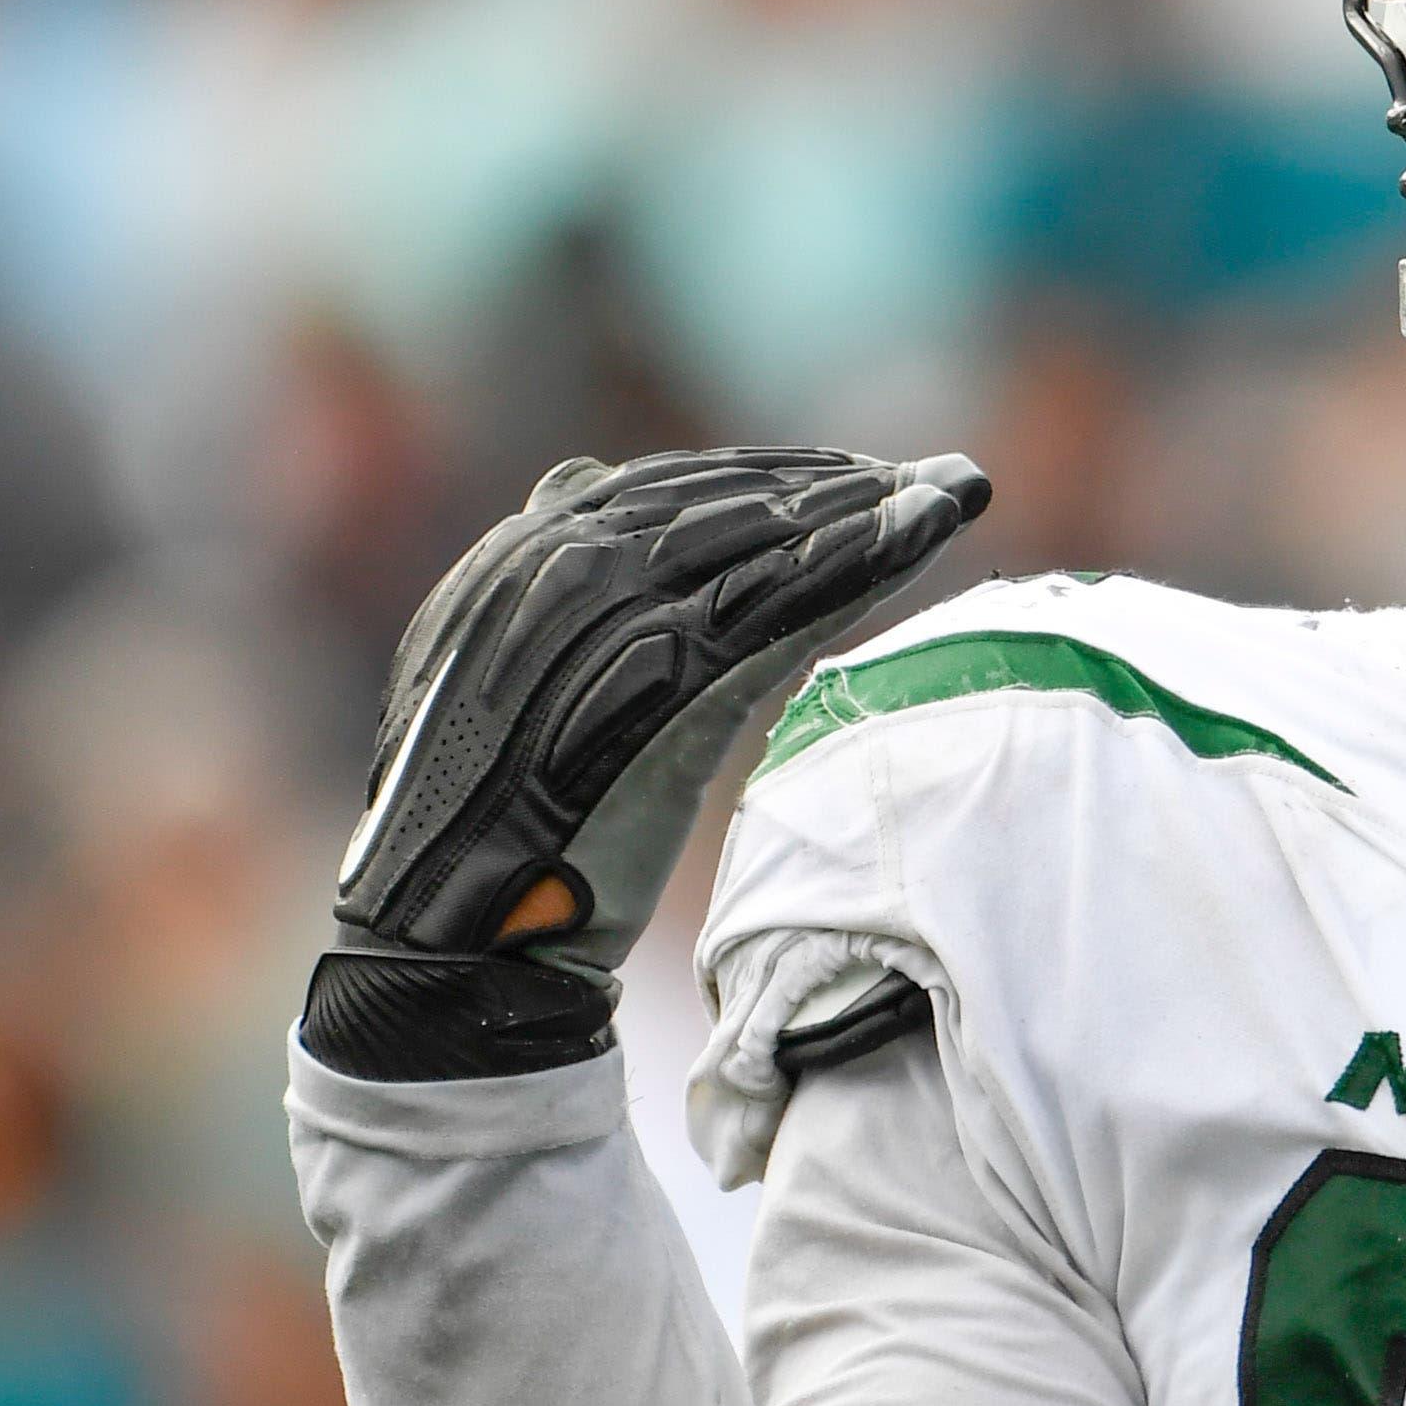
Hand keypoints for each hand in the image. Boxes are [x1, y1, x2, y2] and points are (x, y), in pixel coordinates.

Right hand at [304, 447, 988, 1081]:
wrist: (453, 929)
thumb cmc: (488, 824)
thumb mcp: (494, 677)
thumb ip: (539, 584)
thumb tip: (576, 479)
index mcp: (520, 559)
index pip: (668, 489)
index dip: (772, 478)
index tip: (857, 476)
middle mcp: (564, 565)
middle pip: (732, 502)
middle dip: (840, 485)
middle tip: (935, 476)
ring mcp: (615, 618)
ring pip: (769, 544)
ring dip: (872, 513)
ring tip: (952, 492)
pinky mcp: (669, 682)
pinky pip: (786, 605)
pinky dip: (864, 564)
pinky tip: (926, 537)